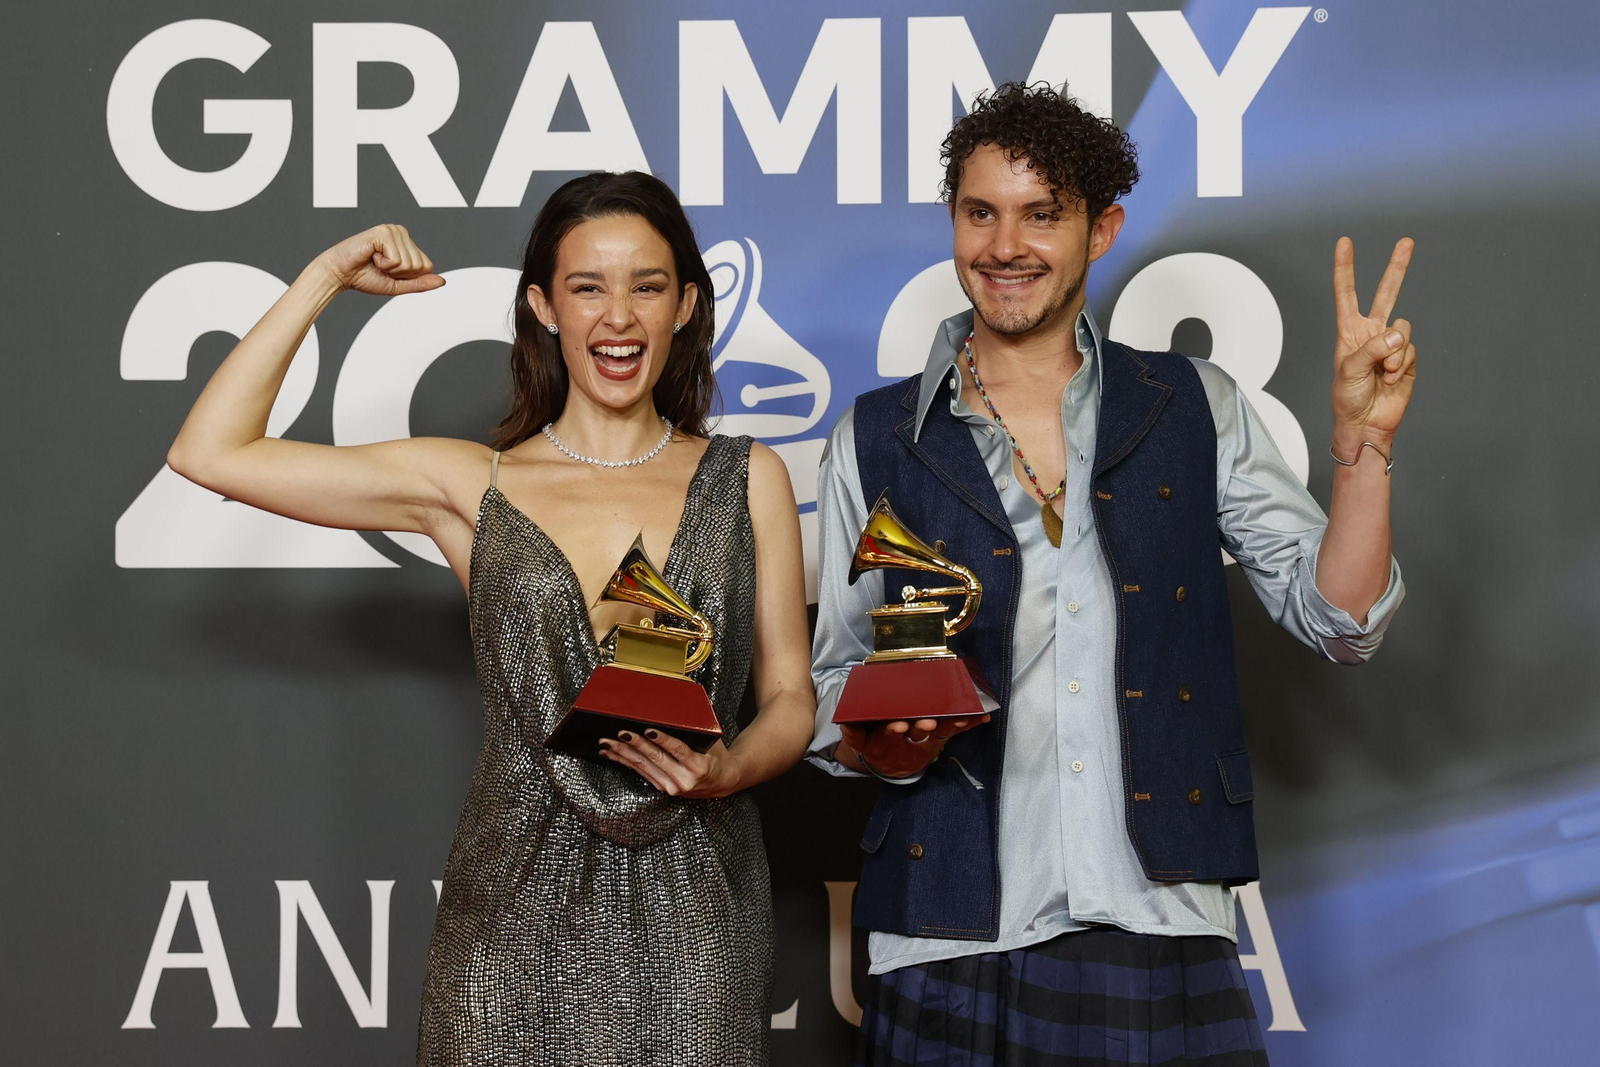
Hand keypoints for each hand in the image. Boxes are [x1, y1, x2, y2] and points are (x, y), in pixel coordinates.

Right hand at [314, 224, 444, 296]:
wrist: (340, 274)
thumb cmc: (365, 277)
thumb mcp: (398, 284)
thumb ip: (419, 283)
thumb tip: (443, 281)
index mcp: (407, 242)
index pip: (427, 266)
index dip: (408, 277)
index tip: (389, 271)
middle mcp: (402, 232)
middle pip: (420, 266)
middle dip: (400, 274)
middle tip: (380, 266)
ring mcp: (393, 230)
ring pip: (409, 264)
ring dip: (390, 269)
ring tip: (375, 260)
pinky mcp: (384, 232)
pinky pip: (397, 260)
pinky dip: (383, 264)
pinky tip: (371, 255)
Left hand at [599, 730, 740, 798]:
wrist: (722, 782)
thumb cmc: (716, 757)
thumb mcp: (711, 741)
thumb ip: (694, 730)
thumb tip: (673, 710)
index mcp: (698, 766)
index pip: (677, 750)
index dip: (662, 739)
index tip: (648, 730)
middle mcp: (684, 780)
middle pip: (655, 759)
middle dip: (635, 744)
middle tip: (620, 733)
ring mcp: (672, 787)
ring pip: (643, 767)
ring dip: (623, 754)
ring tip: (608, 743)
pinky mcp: (663, 789)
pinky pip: (641, 773)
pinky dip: (625, 763)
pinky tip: (613, 755)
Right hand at [839, 714, 990, 779]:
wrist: (891, 763)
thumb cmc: (875, 742)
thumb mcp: (859, 741)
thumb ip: (852, 733)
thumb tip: (844, 723)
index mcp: (888, 737)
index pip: (890, 733)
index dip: (894, 731)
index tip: (898, 725)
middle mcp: (909, 740)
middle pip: (918, 734)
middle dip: (923, 728)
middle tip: (929, 722)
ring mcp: (927, 740)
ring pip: (941, 732)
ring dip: (951, 725)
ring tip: (962, 718)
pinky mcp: (941, 738)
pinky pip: (956, 731)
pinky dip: (970, 724)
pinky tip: (983, 716)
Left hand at [1331, 237, 1416, 441]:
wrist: (1367, 423)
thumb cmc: (1348, 399)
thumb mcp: (1349, 371)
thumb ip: (1372, 348)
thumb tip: (1398, 335)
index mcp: (1349, 331)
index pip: (1346, 293)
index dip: (1345, 268)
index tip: (1344, 243)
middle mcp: (1372, 332)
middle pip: (1386, 293)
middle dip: (1397, 267)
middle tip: (1406, 242)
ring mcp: (1392, 344)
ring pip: (1402, 328)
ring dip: (1392, 353)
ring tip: (1380, 372)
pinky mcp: (1407, 358)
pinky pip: (1410, 349)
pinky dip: (1400, 365)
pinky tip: (1390, 378)